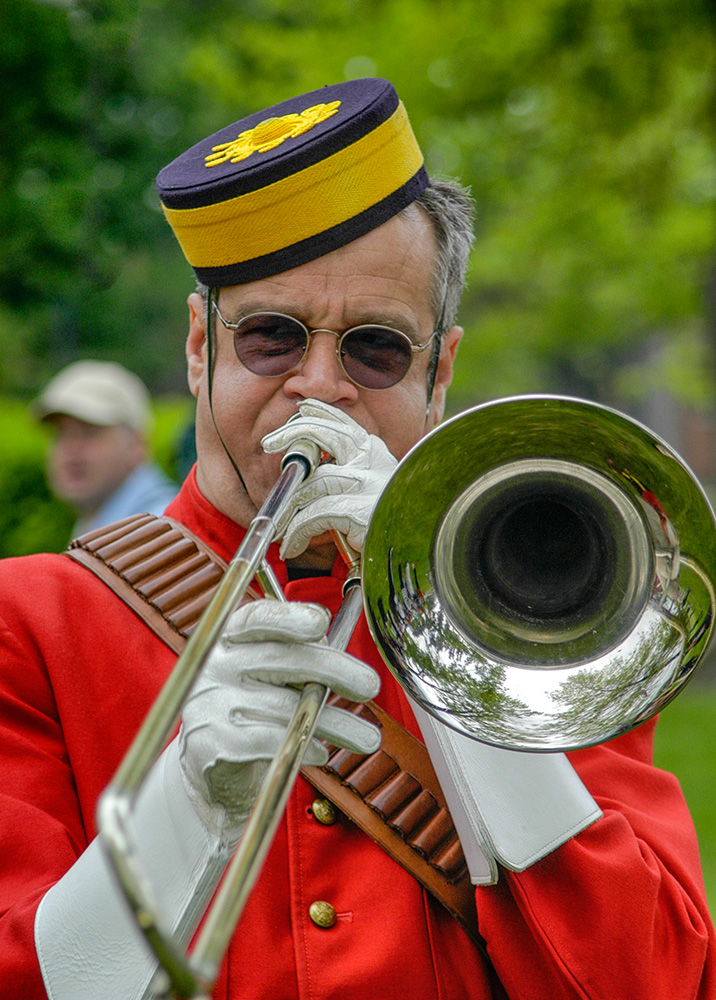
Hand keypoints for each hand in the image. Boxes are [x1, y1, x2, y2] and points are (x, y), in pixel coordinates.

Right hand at [179, 598, 380, 838]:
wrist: (210, 765)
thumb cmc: (254, 709)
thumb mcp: (273, 676)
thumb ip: (301, 658)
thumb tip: (339, 653)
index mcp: (231, 638)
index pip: (257, 618)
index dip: (289, 617)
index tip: (322, 622)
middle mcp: (216, 664)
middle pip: (280, 658)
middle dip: (333, 669)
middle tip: (370, 685)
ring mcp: (209, 703)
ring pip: (284, 707)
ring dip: (334, 723)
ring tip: (368, 738)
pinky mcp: (210, 742)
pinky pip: (267, 741)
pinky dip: (302, 747)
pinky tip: (322, 751)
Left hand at [261, 399, 397, 558]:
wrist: (415, 548)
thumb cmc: (389, 524)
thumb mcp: (370, 492)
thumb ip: (347, 477)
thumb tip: (313, 472)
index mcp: (376, 454)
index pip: (344, 424)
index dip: (321, 413)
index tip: (303, 407)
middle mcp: (372, 462)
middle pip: (326, 434)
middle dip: (293, 432)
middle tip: (269, 442)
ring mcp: (366, 483)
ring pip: (314, 483)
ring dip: (291, 506)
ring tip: (281, 528)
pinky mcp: (358, 509)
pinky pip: (315, 515)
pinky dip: (298, 531)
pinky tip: (293, 544)